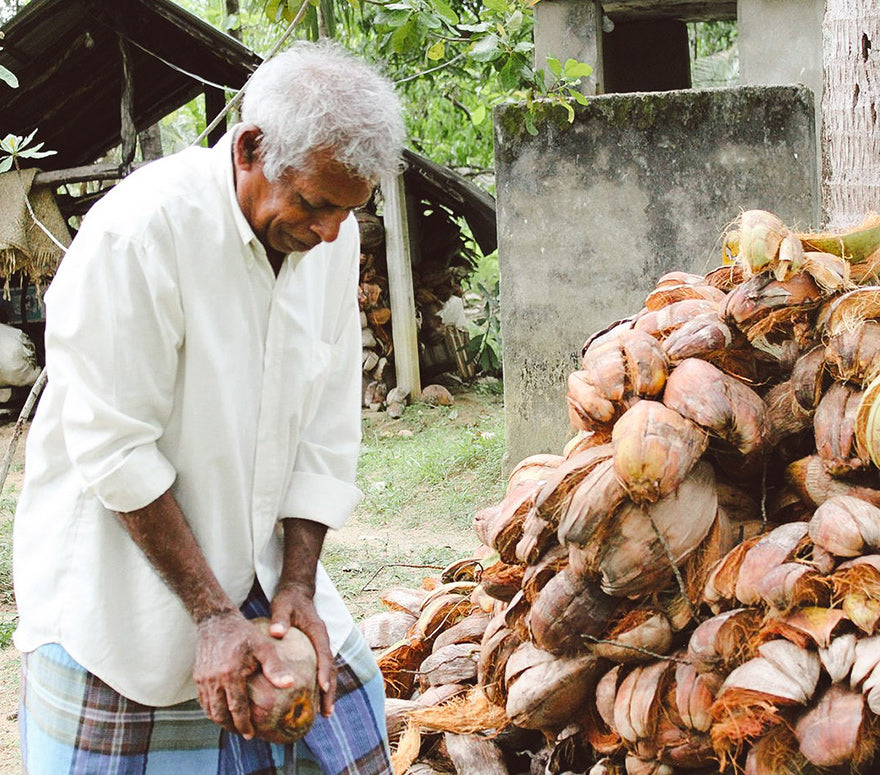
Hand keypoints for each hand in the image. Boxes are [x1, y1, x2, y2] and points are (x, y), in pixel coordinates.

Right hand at [193, 611, 296, 737]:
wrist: (217, 621)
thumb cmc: (244, 633)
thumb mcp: (264, 647)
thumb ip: (275, 667)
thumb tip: (290, 684)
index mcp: (230, 674)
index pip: (237, 708)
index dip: (244, 724)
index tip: (251, 734)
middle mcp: (213, 680)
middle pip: (220, 714)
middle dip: (231, 727)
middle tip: (244, 733)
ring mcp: (203, 679)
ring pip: (209, 710)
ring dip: (221, 720)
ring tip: (234, 724)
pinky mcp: (198, 677)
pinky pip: (203, 701)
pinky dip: (212, 710)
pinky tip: (222, 711)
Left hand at [270, 582, 336, 716]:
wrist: (297, 592)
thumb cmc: (289, 600)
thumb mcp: (282, 606)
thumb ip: (280, 619)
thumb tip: (276, 633)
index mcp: (318, 632)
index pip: (324, 654)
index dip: (325, 672)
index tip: (323, 688)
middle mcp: (323, 641)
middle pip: (331, 668)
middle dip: (330, 690)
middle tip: (327, 712)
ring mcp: (321, 646)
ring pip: (329, 672)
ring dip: (328, 692)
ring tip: (325, 714)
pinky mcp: (315, 651)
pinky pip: (321, 670)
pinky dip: (321, 686)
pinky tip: (314, 700)